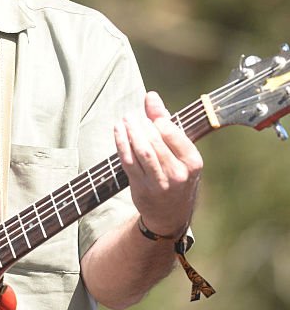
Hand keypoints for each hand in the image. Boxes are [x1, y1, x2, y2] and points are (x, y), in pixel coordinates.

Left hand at [114, 90, 202, 237]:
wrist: (170, 213)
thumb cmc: (177, 175)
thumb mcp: (181, 152)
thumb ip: (166, 121)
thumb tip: (151, 96)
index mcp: (192, 162)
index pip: (172, 134)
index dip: (157, 121)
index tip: (149, 116)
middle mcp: (177, 173)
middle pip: (154, 142)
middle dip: (140, 126)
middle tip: (131, 116)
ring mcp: (158, 182)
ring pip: (141, 152)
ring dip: (129, 133)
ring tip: (125, 120)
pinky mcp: (141, 186)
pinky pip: (128, 162)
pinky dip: (121, 144)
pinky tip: (118, 131)